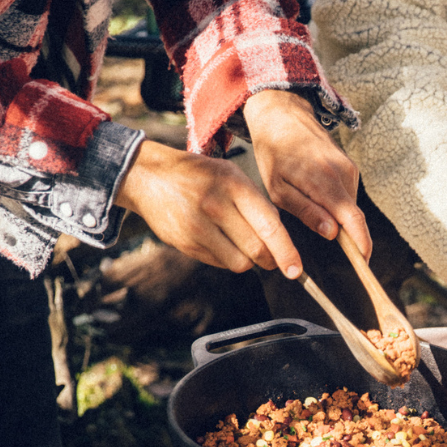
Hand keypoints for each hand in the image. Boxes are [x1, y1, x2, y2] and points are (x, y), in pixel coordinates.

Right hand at [116, 140, 303, 275]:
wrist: (150, 177)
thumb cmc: (201, 176)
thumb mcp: (233, 176)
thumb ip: (258, 204)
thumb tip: (281, 240)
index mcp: (235, 186)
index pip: (269, 227)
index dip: (286, 252)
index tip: (296, 270)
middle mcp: (216, 207)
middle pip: (256, 250)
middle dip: (271, 260)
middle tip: (274, 259)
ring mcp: (198, 227)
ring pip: (239, 262)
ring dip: (249, 261)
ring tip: (244, 245)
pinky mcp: (185, 244)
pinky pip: (219, 263)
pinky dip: (228, 258)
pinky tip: (222, 241)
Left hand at [243, 90, 371, 257]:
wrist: (284, 116)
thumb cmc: (275, 154)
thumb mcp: (279, 189)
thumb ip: (307, 212)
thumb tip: (333, 233)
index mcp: (324, 181)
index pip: (353, 219)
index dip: (361, 243)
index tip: (364, 263)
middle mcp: (343, 174)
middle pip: (353, 216)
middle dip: (346, 235)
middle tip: (326, 242)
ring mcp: (350, 168)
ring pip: (350, 206)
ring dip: (337, 216)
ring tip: (310, 205)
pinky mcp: (351, 166)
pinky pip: (348, 194)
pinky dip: (336, 203)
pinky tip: (316, 194)